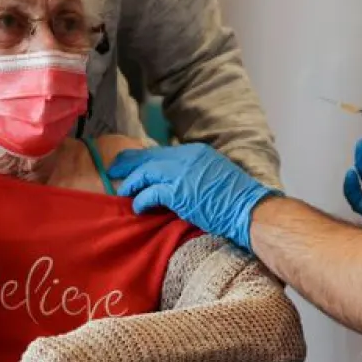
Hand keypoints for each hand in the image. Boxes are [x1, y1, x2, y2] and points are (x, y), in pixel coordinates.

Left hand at [111, 143, 279, 247]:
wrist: (248, 209)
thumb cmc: (235, 200)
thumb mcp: (214, 175)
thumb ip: (195, 173)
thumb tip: (179, 182)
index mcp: (196, 152)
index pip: (162, 152)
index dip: (144, 158)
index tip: (131, 163)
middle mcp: (187, 157)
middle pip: (149, 157)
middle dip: (129, 163)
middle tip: (113, 170)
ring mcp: (181, 173)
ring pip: (145, 173)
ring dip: (132, 183)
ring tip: (123, 192)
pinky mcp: (177, 191)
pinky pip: (149, 193)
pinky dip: (140, 200)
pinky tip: (137, 207)